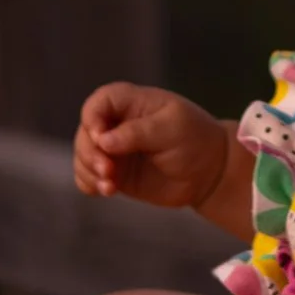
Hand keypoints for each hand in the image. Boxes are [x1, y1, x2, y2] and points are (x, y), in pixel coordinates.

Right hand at [73, 81, 229, 209]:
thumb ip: (137, 132)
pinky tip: (105, 191)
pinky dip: (90, 184)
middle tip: (108, 171)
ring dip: (88, 171)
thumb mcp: (171, 128)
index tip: (100, 138)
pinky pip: (89, 177)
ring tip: (109, 187)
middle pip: (85, 132)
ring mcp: (114, 150)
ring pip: (83, 156)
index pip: (99, 103)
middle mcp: (117, 124)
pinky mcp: (115, 173)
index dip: (92, 118)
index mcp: (131, 103)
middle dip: (90, 153)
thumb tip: (103, 140)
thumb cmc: (195, 139)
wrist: (210, 171)